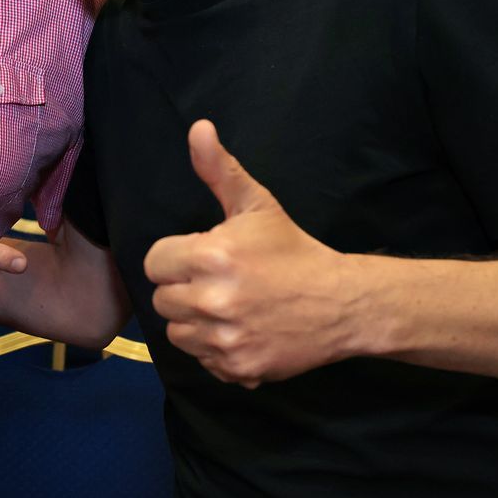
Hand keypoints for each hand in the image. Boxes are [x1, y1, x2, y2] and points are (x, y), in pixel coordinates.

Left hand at [144, 121, 354, 386]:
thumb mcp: (257, 205)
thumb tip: (198, 128)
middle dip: (184, 290)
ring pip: (178, 334)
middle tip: (220, 283)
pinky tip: (241, 331)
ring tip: (229, 308)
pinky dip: (216, 350)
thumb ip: (220, 170)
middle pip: (162, 300)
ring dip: (196, 323)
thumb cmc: (293, 251)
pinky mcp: (237, 369)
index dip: (176, 258)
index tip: (204, 258)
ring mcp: (225, 339)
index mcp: (211, 256)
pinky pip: (202, 361)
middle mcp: (213, 300)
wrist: (342, 304)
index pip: (155, 263)